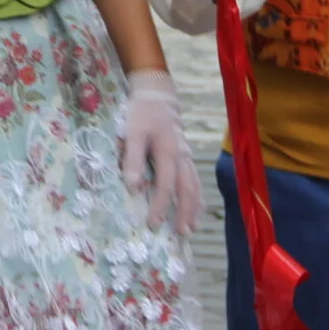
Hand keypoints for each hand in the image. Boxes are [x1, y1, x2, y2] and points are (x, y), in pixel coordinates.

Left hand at [121, 69, 199, 233]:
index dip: (160, 205)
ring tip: (191, 228)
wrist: (158, 95)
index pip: (165, 184)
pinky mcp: (186, 156)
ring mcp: (187, 157)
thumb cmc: (142, 114)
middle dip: (184, 212)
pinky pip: (195, 180)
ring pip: (194, 185)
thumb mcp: (132, 133)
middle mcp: (182, 156)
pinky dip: (197, 197)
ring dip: (194, 208)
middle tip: (181, 234)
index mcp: (168, 151)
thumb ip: (132, 160)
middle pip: (187, 189)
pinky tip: (196, 210)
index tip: (153, 224)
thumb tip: (132, 188)